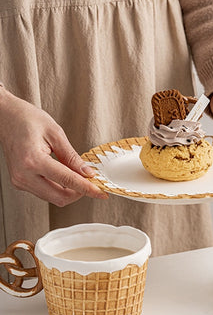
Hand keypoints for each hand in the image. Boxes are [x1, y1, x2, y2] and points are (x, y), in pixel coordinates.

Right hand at [0, 89, 106, 205]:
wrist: (5, 116)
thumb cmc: (26, 119)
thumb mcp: (55, 133)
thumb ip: (72, 157)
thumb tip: (88, 173)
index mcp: (33, 160)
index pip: (67, 181)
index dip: (87, 188)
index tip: (100, 192)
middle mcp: (24, 175)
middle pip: (60, 198)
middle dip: (79, 193)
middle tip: (91, 183)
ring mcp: (20, 180)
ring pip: (53, 198)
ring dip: (69, 192)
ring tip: (78, 177)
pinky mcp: (20, 182)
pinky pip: (45, 193)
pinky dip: (58, 188)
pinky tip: (65, 177)